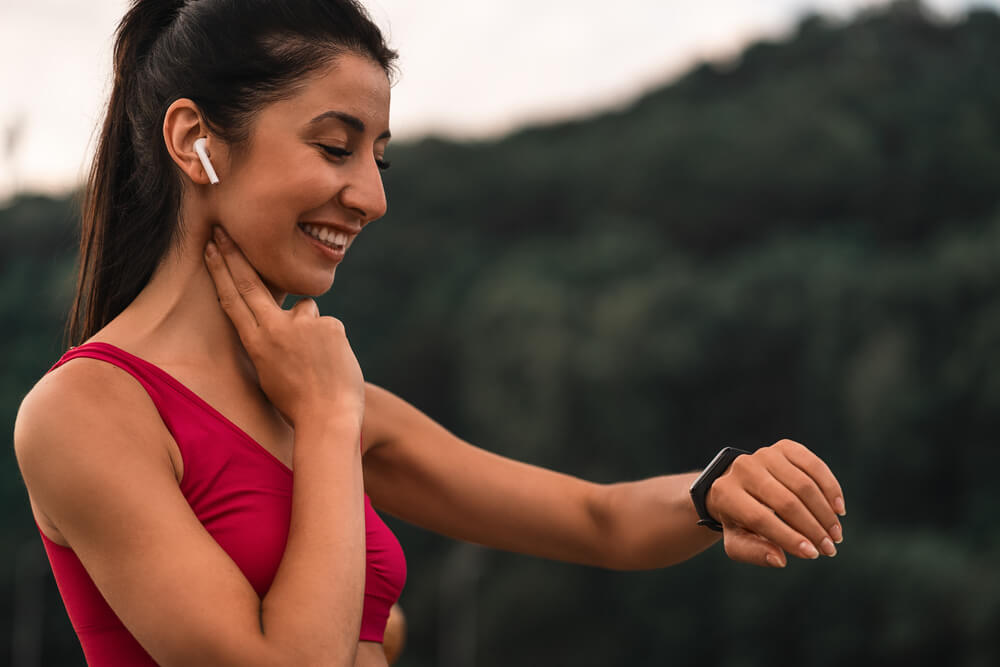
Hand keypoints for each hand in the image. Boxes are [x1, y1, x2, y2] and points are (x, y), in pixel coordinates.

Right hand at [203, 226, 364, 427]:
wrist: (328, 418)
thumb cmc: (298, 402)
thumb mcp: (270, 371)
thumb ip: (273, 338)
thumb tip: (289, 313)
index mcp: (255, 344)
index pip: (232, 299)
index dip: (220, 271)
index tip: (211, 248)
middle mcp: (274, 329)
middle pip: (250, 284)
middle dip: (234, 255)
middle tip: (223, 230)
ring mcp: (303, 325)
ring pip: (305, 309)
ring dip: (310, 329)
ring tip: (316, 362)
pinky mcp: (330, 325)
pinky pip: (328, 326)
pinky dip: (331, 341)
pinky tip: (333, 364)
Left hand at [705, 439, 844, 567]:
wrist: (739, 484)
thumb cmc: (740, 520)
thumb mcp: (738, 541)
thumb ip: (754, 552)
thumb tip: (780, 559)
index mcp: (726, 494)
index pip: (760, 518)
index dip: (788, 538)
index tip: (812, 555)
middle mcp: (743, 468)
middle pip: (786, 502)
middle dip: (812, 529)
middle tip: (829, 549)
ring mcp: (765, 454)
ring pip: (804, 485)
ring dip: (825, 513)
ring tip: (835, 535)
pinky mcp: (784, 447)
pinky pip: (814, 466)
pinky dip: (830, 488)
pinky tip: (838, 509)